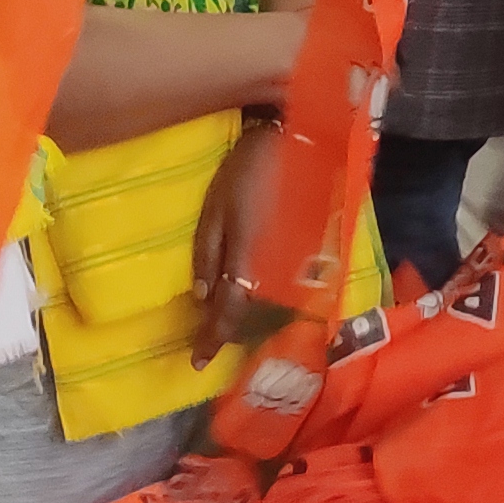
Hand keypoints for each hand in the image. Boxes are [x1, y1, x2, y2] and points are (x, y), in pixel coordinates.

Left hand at [190, 121, 287, 364]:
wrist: (296, 141)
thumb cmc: (245, 172)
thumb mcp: (213, 210)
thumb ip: (206, 255)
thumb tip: (200, 298)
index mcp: (247, 259)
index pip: (228, 312)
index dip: (212, 338)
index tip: (197, 362)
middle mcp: (275, 269)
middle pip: (249, 314)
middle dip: (227, 330)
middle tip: (206, 342)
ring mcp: (295, 262)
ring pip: (266, 302)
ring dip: (245, 316)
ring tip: (224, 322)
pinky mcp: (306, 252)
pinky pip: (280, 284)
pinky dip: (262, 296)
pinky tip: (250, 294)